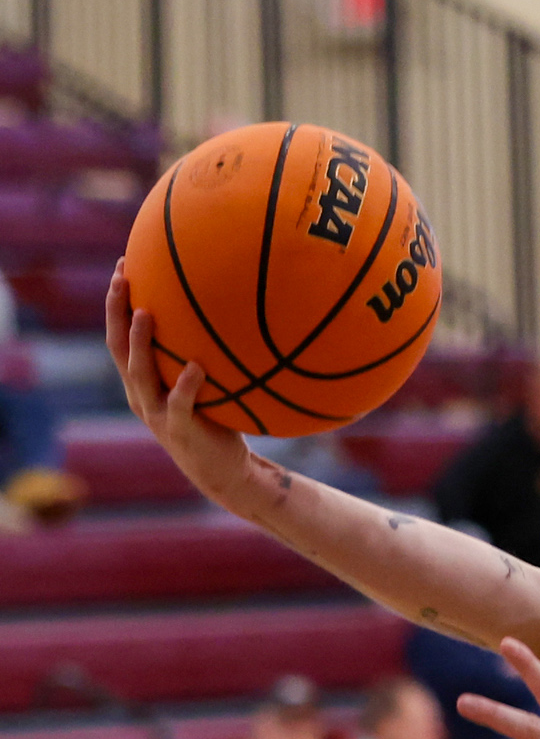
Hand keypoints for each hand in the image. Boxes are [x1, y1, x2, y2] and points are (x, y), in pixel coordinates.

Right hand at [104, 265, 268, 517]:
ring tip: (145, 313)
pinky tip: (196, 366)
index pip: (118, 336)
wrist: (224, 472)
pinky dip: (186, 385)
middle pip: (118, 348)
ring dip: (140, 344)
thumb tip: (220, 309)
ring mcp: (158, 414)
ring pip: (140, 374)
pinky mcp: (182, 431)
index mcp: (140, 382)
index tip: (122, 266)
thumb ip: (197, 354)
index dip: (115, 303)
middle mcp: (141, 395)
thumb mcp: (201, 384)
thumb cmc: (216, 419)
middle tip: (120, 278)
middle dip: (116, 312)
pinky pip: (180, 404)